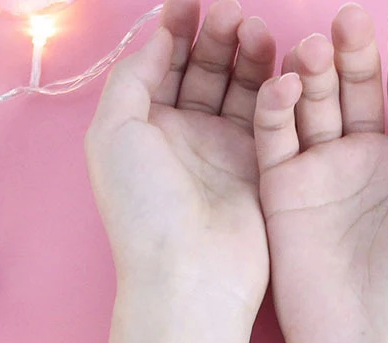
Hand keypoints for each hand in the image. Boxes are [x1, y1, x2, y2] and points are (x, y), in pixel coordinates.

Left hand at [86, 0, 275, 318]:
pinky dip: (271, 86)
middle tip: (231, 13)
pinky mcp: (259, 166)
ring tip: (254, 30)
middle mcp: (183, 137)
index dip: (175, 29)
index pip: (162, 65)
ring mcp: (223, 151)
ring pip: (238, 87)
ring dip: (245, 54)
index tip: (188, 2)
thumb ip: (133, 76)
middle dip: (215, 37)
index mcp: (143, 128)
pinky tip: (274, 64)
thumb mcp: (112, 131)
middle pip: (204, 70)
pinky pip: (268, 115)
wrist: (190, 271)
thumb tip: (157, 37)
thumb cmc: (143, 207)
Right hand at [254, 0, 387, 342]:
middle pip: (357, 88)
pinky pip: (275, 137)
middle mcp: (366, 163)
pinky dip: (277, 107)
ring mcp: (322, 176)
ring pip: (314, 104)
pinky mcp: (281, 193)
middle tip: (350, 20)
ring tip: (318, 45)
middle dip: (356, 51)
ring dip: (315, 69)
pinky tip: (288, 86)